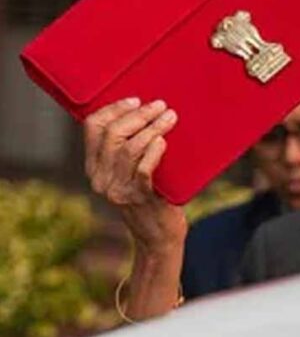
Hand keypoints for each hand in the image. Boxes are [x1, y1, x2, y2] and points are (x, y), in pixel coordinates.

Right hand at [84, 98, 186, 251]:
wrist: (158, 237)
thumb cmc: (152, 196)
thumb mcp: (131, 172)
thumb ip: (129, 149)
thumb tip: (147, 111)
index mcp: (94, 167)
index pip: (93, 128)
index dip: (114, 109)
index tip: (136, 100)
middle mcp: (101, 178)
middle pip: (112, 134)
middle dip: (139, 115)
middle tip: (161, 106)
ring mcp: (119, 189)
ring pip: (129, 148)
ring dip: (152, 128)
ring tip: (170, 118)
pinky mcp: (140, 198)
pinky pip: (144, 169)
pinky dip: (154, 151)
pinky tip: (164, 141)